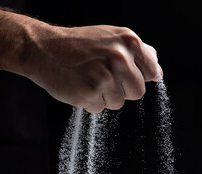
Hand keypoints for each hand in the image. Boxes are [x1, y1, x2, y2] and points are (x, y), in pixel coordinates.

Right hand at [23, 24, 162, 112]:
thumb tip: (157, 72)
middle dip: (122, 89)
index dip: (137, 77)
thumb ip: (137, 53)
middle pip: (137, 92)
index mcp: (129, 41)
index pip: (151, 73)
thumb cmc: (78, 44)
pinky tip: (78, 86)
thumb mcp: (111, 37)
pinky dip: (89, 102)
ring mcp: (104, 76)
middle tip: (102, 77)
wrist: (43, 48)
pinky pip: (99, 108)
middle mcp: (119, 57)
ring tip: (88, 79)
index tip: (124, 74)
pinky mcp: (89, 93)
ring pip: (118, 103)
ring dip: (104, 96)